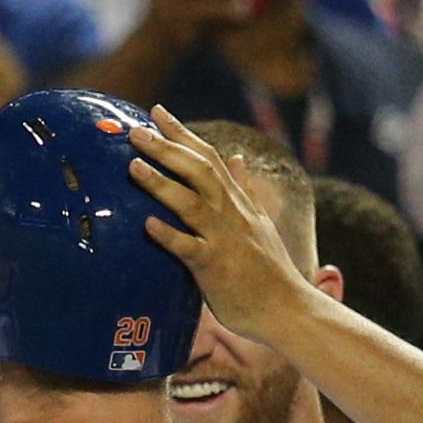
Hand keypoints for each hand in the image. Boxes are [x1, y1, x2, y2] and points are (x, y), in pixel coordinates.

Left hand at [128, 106, 313, 340]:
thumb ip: (246, 190)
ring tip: (133, 166)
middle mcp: (231, 213)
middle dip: (166, 148)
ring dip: (161, 183)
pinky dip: (169, 235)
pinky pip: (189, 248)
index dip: (182, 133)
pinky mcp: (215, 268)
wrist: (289, 309)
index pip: (209, 157)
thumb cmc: (269, 272)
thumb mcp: (261, 222)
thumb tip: (239, 158)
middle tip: (135, 131)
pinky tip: (147, 224)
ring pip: (190, 203)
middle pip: (198, 170)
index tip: (157, 112)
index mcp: (238, 202)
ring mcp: (224, 239)